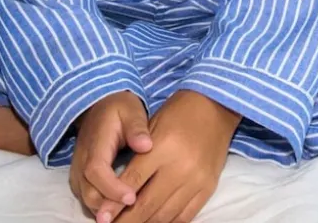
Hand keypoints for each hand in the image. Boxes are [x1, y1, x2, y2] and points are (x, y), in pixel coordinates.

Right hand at [70, 91, 153, 222]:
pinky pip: (87, 199)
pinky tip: (120, 209)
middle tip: (134, 209)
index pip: (97, 171)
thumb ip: (137, 127)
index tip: (132, 197)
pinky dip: (102, 207)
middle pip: (89, 193)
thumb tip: (146, 146)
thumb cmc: (118, 109)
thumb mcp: (131, 109)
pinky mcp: (80, 179)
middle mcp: (81, 160)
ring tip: (130, 212)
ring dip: (106, 209)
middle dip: (110, 206)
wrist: (99, 107)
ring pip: (87, 200)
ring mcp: (78, 171)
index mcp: (95, 143)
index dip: (112, 188)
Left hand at [114, 89, 240, 222]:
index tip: (102, 217)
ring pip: (164, 216)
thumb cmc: (178, 113)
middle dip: (126, 221)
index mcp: (164, 146)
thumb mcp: (153, 127)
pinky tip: (154, 222)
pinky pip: (184, 217)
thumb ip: (137, 159)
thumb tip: (118, 192)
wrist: (215, 107)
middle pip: (147, 204)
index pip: (133, 181)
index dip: (114, 203)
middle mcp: (180, 167)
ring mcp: (196, 180)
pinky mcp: (208, 188)